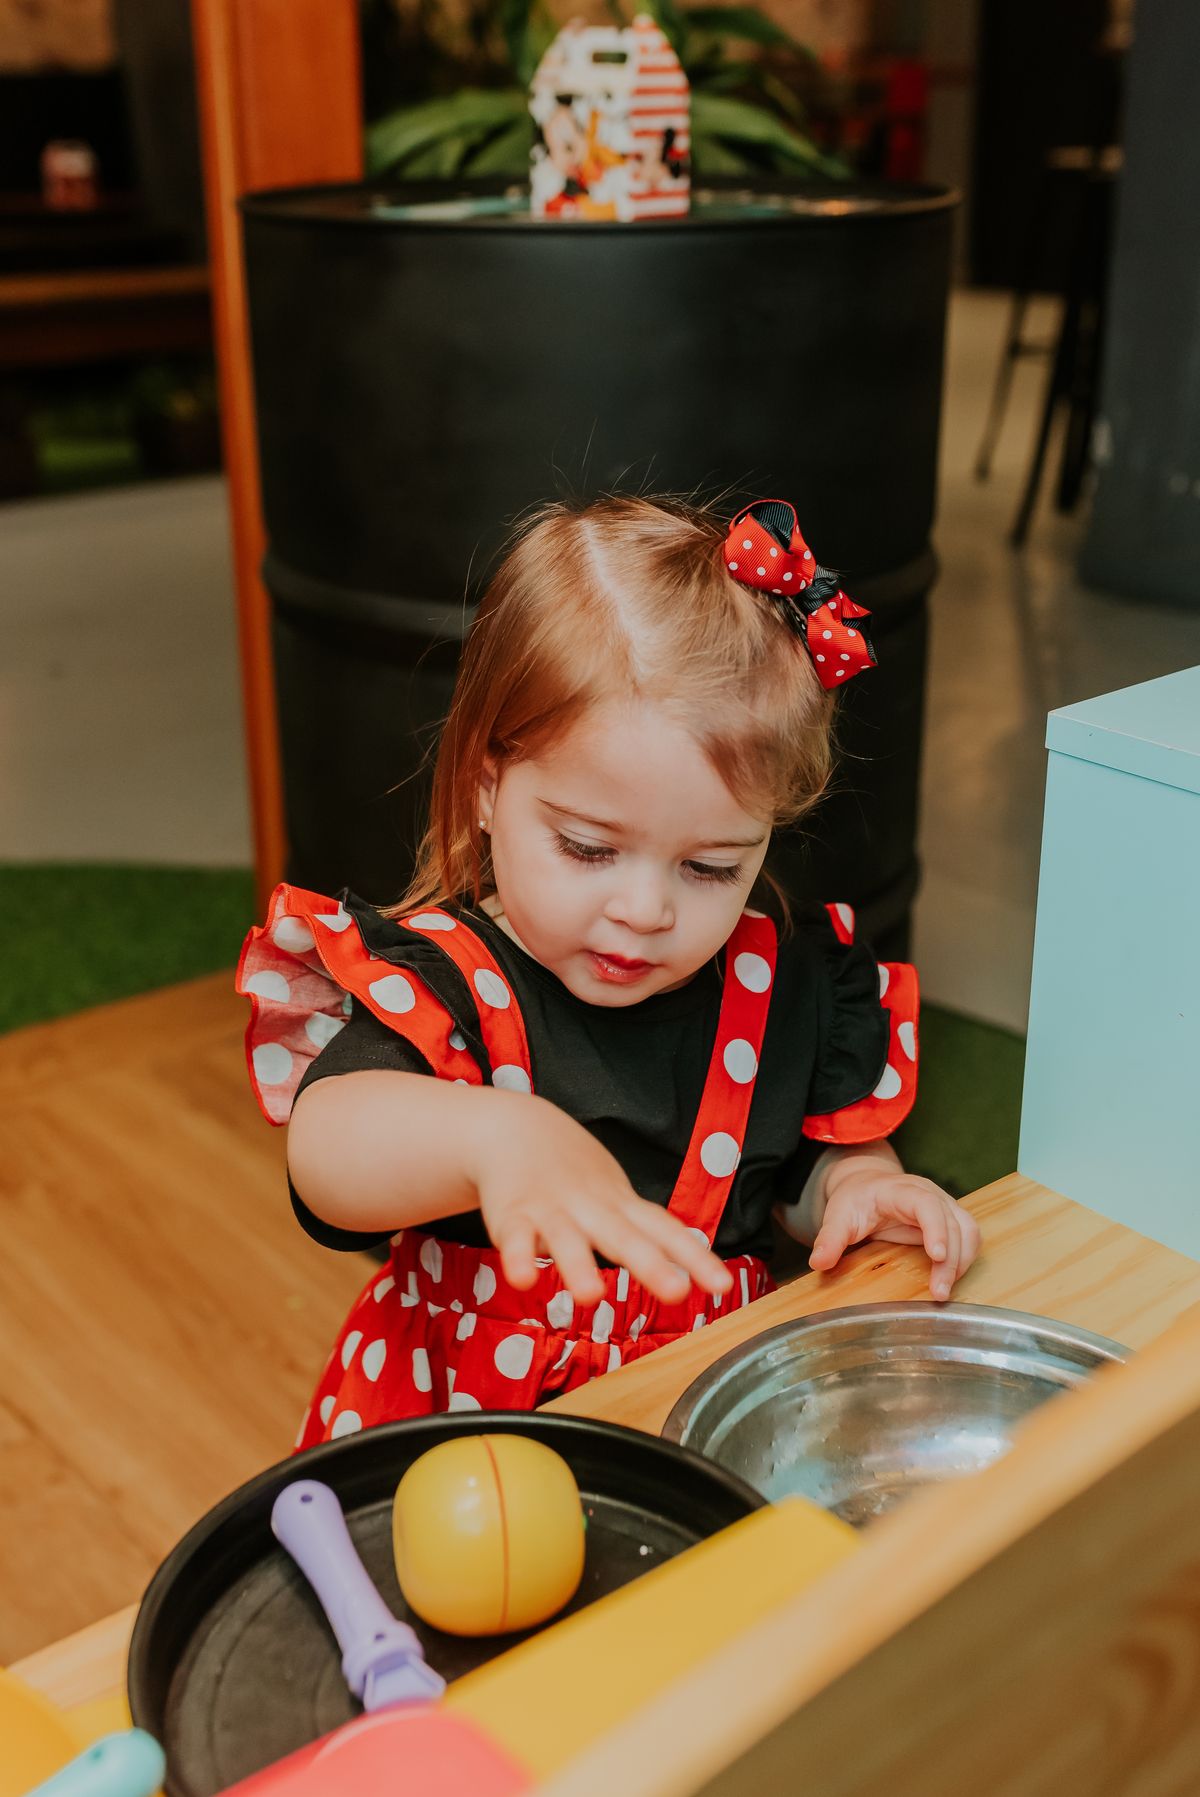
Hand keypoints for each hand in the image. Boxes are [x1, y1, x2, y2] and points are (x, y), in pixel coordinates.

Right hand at [468, 1092, 733, 1307]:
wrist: (513, 1125)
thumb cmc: (570, 1170)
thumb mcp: (613, 1194)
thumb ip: (640, 1231)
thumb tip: (679, 1266)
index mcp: (620, 1205)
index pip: (664, 1231)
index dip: (695, 1258)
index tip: (721, 1287)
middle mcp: (591, 1207)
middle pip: (623, 1236)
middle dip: (650, 1265)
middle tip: (675, 1292)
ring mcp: (551, 1209)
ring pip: (566, 1239)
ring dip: (578, 1266)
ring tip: (590, 1295)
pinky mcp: (512, 1215)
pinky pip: (514, 1238)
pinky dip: (517, 1257)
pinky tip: (521, 1279)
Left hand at [807, 1147, 979, 1301]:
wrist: (866, 1185)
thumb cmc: (855, 1200)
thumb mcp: (837, 1216)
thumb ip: (829, 1238)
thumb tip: (818, 1262)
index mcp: (901, 1190)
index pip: (927, 1204)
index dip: (937, 1229)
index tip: (938, 1256)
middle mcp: (930, 1194)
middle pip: (953, 1223)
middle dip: (951, 1260)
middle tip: (939, 1293)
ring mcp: (944, 1205)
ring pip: (968, 1230)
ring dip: (962, 1262)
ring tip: (943, 1291)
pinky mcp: (951, 1219)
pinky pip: (970, 1237)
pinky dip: (966, 1258)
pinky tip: (951, 1278)